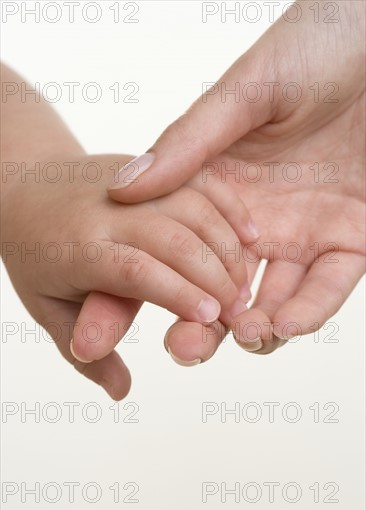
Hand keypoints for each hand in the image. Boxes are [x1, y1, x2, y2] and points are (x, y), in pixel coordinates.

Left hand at [2, 153, 255, 397]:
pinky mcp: (149, 164)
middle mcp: (107, 209)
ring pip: (192, 206)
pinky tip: (249, 236)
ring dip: (226, 246)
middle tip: (238, 310)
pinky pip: (198, 179)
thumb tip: (119, 392)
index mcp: (78, 247)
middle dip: (213, 276)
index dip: (178, 295)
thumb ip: (84, 352)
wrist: (26, 187)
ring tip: (243, 283)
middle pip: (171, 238)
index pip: (134, 272)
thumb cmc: (37, 256)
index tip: (211, 319)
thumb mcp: (48, 308)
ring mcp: (131, 180)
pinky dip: (229, 206)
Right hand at [106, 0, 364, 361]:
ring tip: (240, 337)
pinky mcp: (352, 238)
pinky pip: (329, 286)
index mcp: (221, 186)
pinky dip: (308, 310)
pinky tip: (283, 324)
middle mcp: (257, 218)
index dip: (144, 288)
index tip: (111, 326)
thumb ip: (189, 143)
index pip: (174, 248)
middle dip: (202, 324)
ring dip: (254, 327)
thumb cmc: (312, 48)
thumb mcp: (244, 94)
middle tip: (183, 348)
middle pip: (220, 285)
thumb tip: (122, 188)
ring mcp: (304, 232)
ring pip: (274, 298)